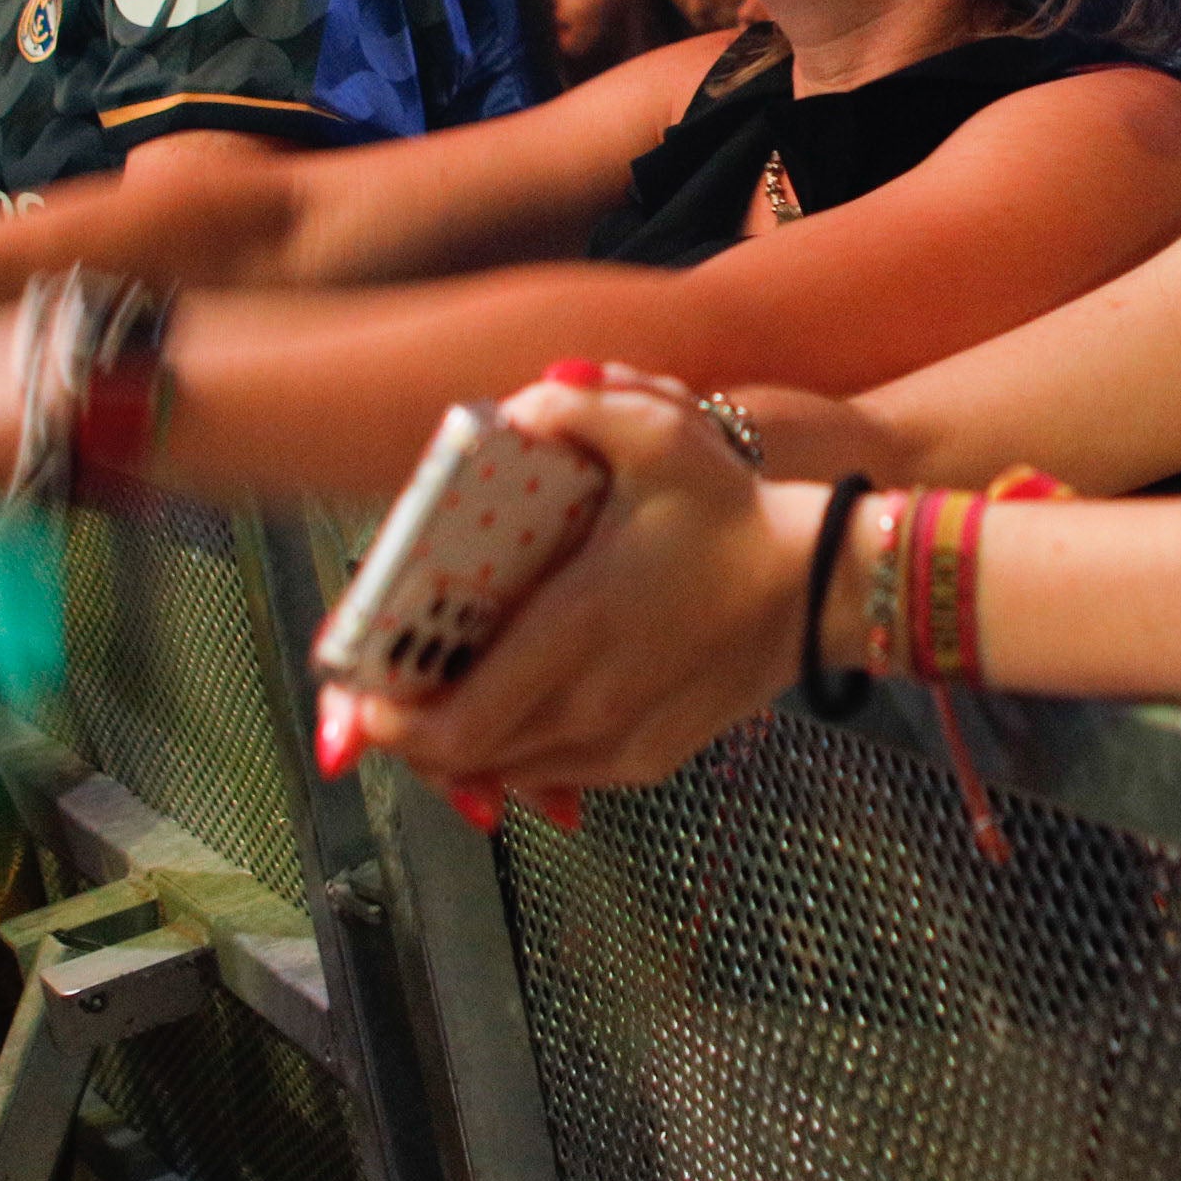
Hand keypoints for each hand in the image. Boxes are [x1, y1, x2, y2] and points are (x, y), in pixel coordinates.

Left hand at [342, 370, 811, 802]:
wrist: (823, 587)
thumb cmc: (734, 512)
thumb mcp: (663, 433)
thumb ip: (578, 407)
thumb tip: (516, 406)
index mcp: (574, 631)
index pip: (449, 726)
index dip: (386, 725)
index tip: (357, 695)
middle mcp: (589, 706)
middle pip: (461, 760)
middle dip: (410, 735)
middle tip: (386, 690)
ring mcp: (620, 744)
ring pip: (504, 772)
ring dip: (463, 745)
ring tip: (441, 693)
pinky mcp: (647, 761)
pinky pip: (554, 774)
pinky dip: (517, 751)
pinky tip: (515, 701)